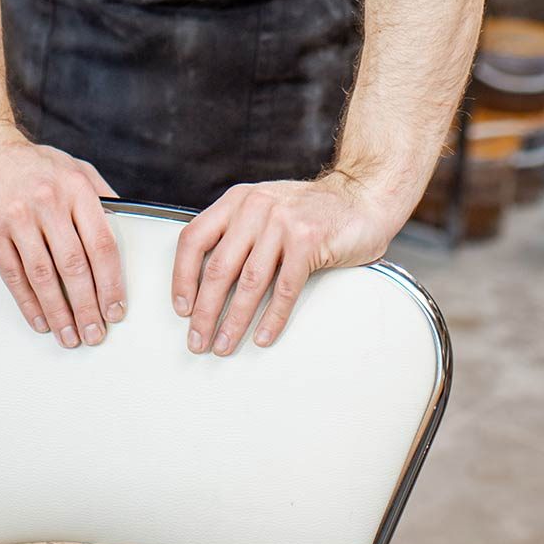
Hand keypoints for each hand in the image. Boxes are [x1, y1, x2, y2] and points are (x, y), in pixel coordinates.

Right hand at [0, 124, 124, 348]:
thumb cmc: (29, 162)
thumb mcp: (72, 167)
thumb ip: (100, 195)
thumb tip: (128, 224)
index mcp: (76, 187)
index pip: (102, 244)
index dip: (112, 282)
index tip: (116, 308)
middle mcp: (48, 202)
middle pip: (75, 266)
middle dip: (88, 307)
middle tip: (96, 334)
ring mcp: (18, 217)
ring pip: (44, 277)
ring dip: (60, 313)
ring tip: (70, 336)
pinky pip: (14, 276)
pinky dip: (29, 304)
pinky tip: (41, 321)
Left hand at [171, 168, 411, 356]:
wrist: (362, 197)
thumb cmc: (311, 212)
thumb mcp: (265, 209)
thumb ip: (238, 233)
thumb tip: (204, 283)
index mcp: (237, 200)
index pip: (194, 239)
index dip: (182, 277)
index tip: (182, 309)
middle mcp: (255, 207)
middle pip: (218, 268)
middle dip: (205, 311)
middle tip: (197, 340)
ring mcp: (282, 223)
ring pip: (248, 283)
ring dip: (233, 321)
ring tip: (224, 345)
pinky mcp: (308, 241)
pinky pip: (284, 289)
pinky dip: (272, 318)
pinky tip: (262, 337)